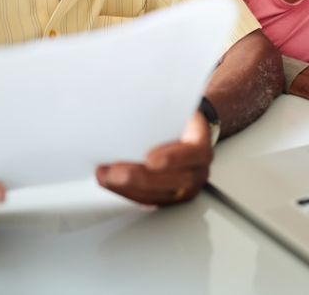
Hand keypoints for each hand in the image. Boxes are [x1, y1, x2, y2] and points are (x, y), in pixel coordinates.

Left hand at [96, 111, 211, 205]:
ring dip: (129, 188)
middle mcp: (198, 169)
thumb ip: (160, 113)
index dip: (173, 158)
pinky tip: (111, 183)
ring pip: (160, 195)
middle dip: (142, 178)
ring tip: (106, 177)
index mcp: (202, 144)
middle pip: (176, 180)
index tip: (150, 159)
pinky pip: (149, 200)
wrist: (185, 130)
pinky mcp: (169, 196)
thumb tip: (134, 108)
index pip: (195, 153)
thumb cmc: (177, 119)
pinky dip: (127, 193)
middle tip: (116, 172)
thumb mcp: (174, 109)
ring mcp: (185, 187)